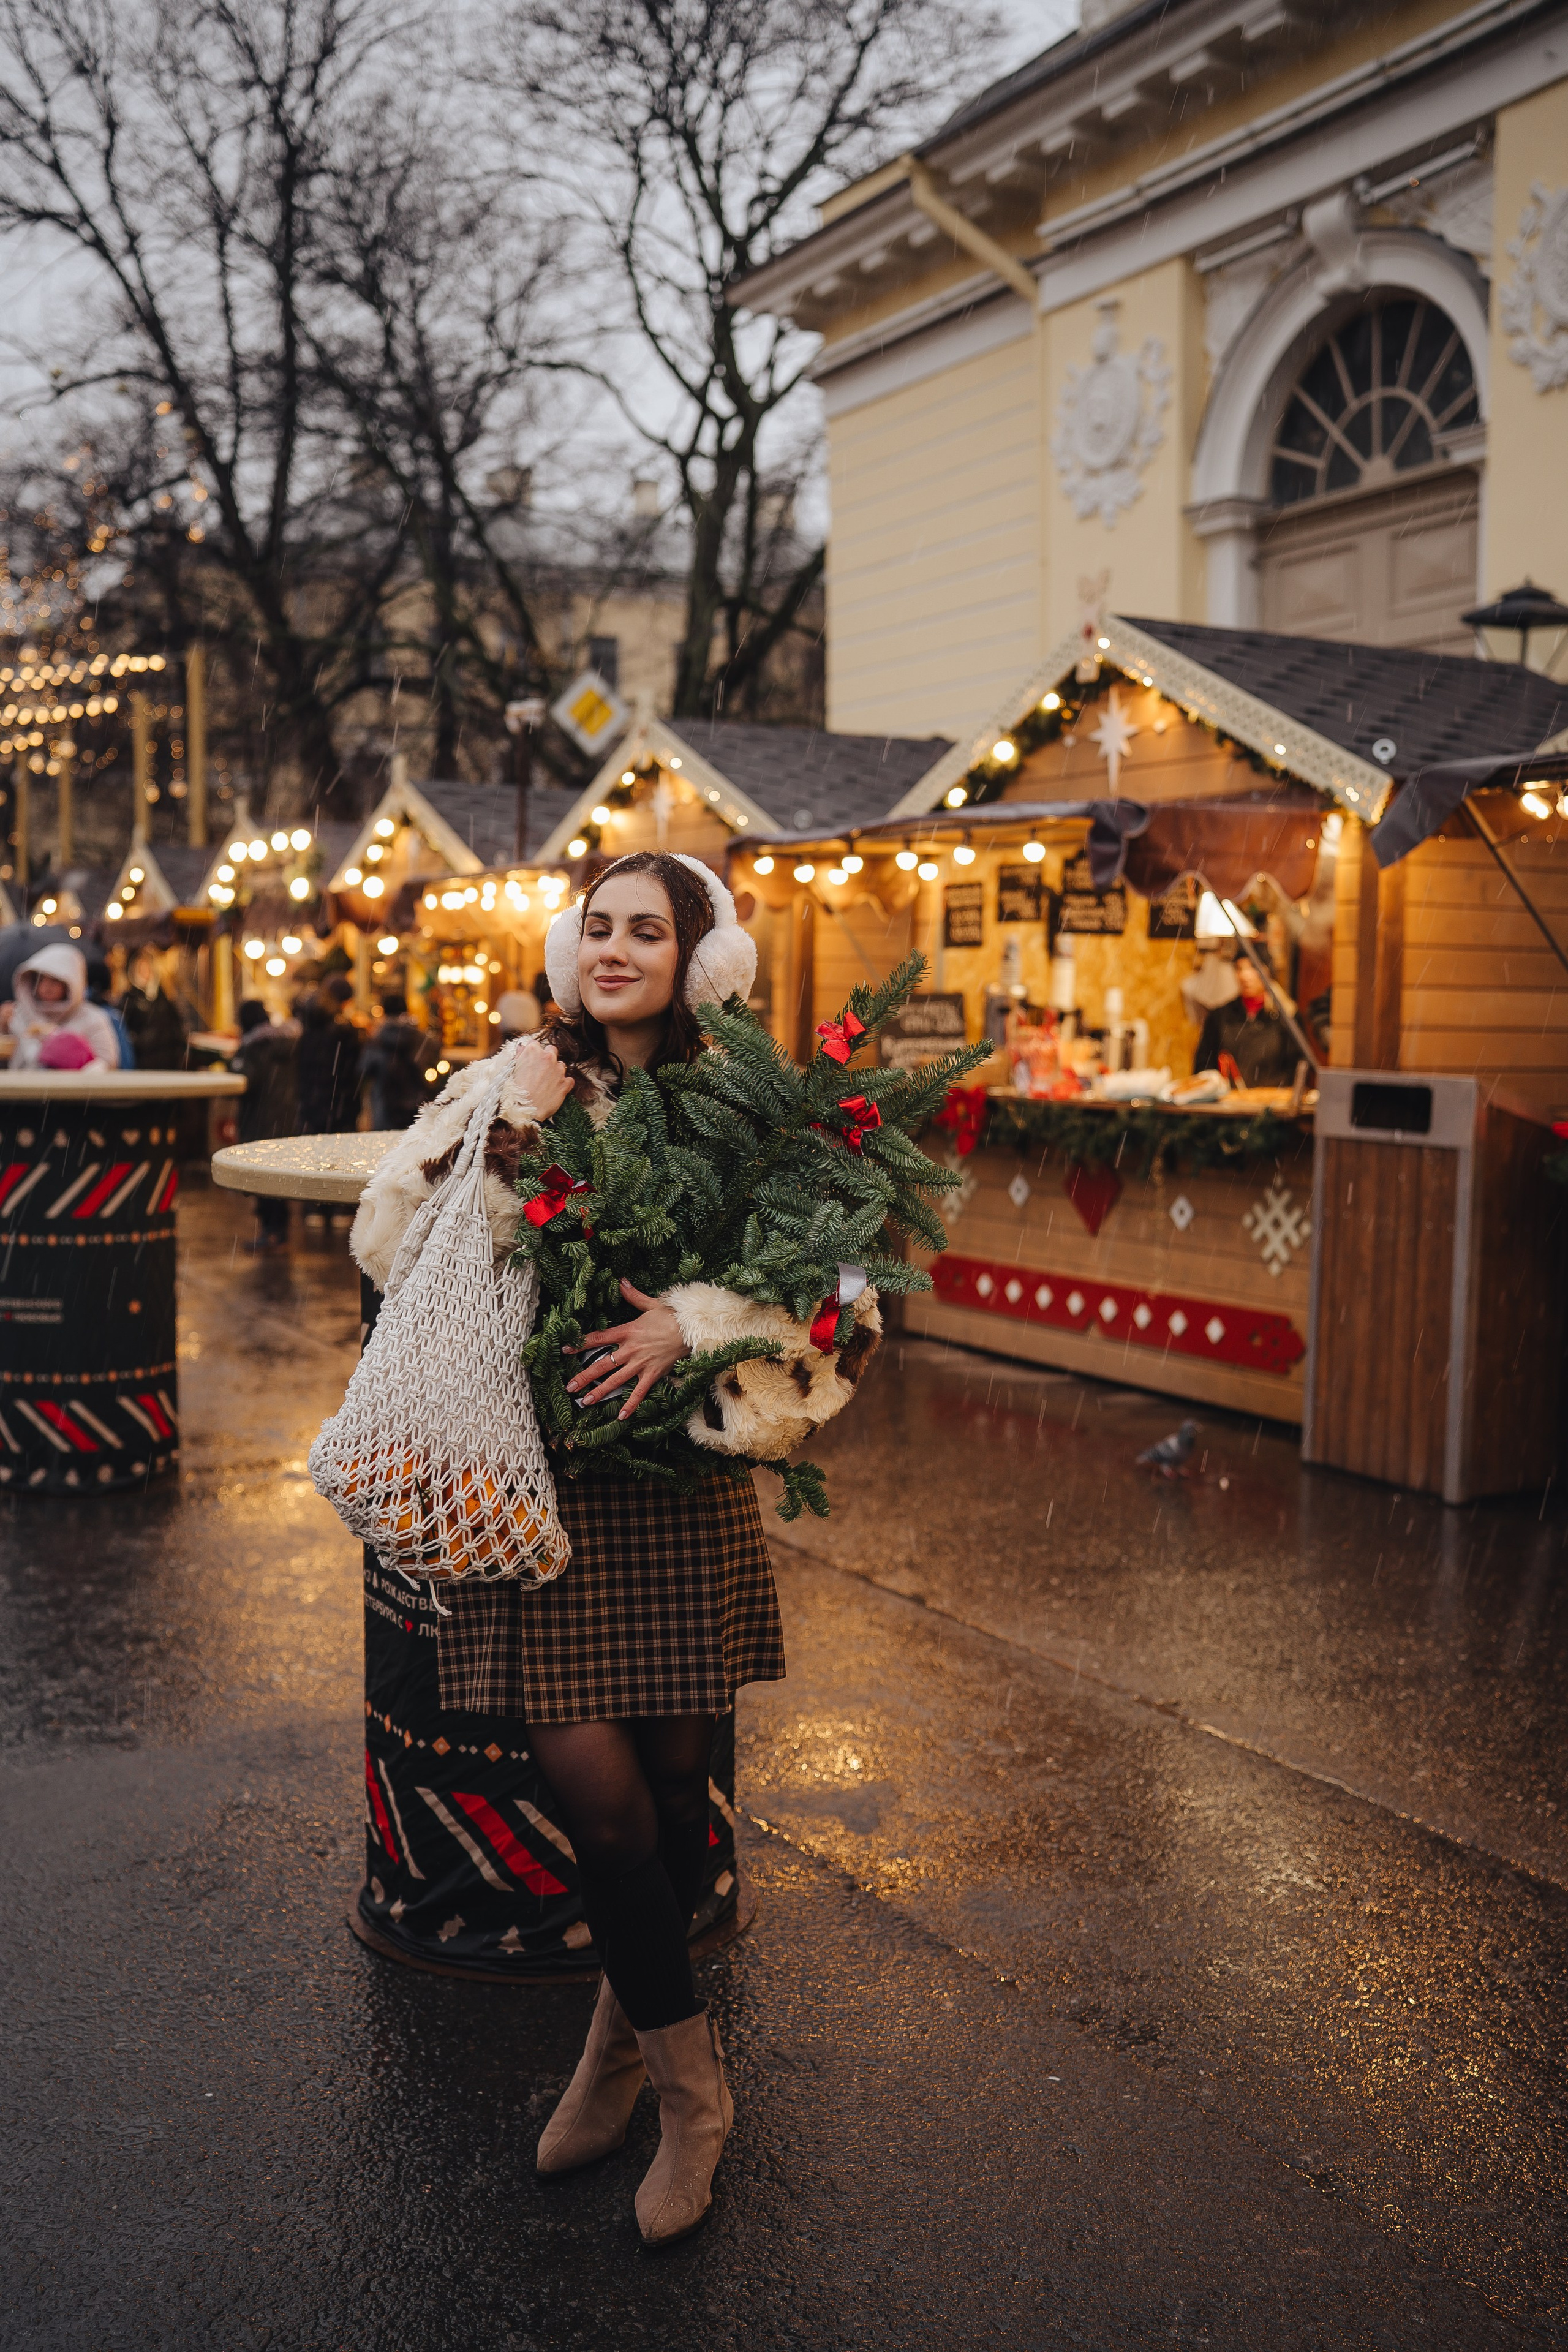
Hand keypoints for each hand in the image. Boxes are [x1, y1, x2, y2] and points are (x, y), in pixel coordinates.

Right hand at [512, 1035, 573, 1119]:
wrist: (523, 1111)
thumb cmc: (513, 1092)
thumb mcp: (511, 1070)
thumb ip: (519, 1056)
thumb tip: (522, 1048)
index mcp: (533, 1051)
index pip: (535, 1044)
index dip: (533, 1053)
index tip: (531, 1061)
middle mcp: (548, 1057)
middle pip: (551, 1051)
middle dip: (547, 1058)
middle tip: (540, 1071)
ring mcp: (558, 1070)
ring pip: (561, 1065)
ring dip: (555, 1071)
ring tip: (546, 1083)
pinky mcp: (565, 1083)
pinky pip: (568, 1080)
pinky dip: (563, 1084)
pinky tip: (554, 1090)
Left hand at [564, 1279, 690, 1418]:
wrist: (691, 1329)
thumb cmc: (672, 1317)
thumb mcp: (651, 1304)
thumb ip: (633, 1295)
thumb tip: (621, 1281)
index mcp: (627, 1331)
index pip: (598, 1338)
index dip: (580, 1344)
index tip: (565, 1350)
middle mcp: (630, 1350)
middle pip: (602, 1364)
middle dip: (584, 1376)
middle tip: (569, 1387)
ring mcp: (640, 1364)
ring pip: (615, 1380)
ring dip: (600, 1392)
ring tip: (585, 1402)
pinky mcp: (653, 1374)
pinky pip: (639, 1392)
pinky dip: (630, 1405)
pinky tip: (621, 1416)